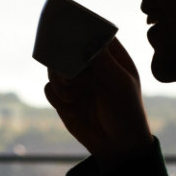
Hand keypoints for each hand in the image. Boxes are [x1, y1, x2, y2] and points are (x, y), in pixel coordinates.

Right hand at [43, 39, 151, 162]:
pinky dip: (56, 95)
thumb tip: (84, 39)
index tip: (68, 31)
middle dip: (62, 57)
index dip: (79, 30)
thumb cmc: (126, 112)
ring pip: (54, 68)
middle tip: (66, 70)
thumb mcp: (119, 85)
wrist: (118, 145)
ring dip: (58, 78)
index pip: (92, 33)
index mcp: (110, 56)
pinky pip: (49, 88)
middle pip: (67, 48)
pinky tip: (70, 105)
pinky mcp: (63, 98)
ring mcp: (76, 81)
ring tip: (71, 92)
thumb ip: (102, 61)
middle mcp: (90, 65)